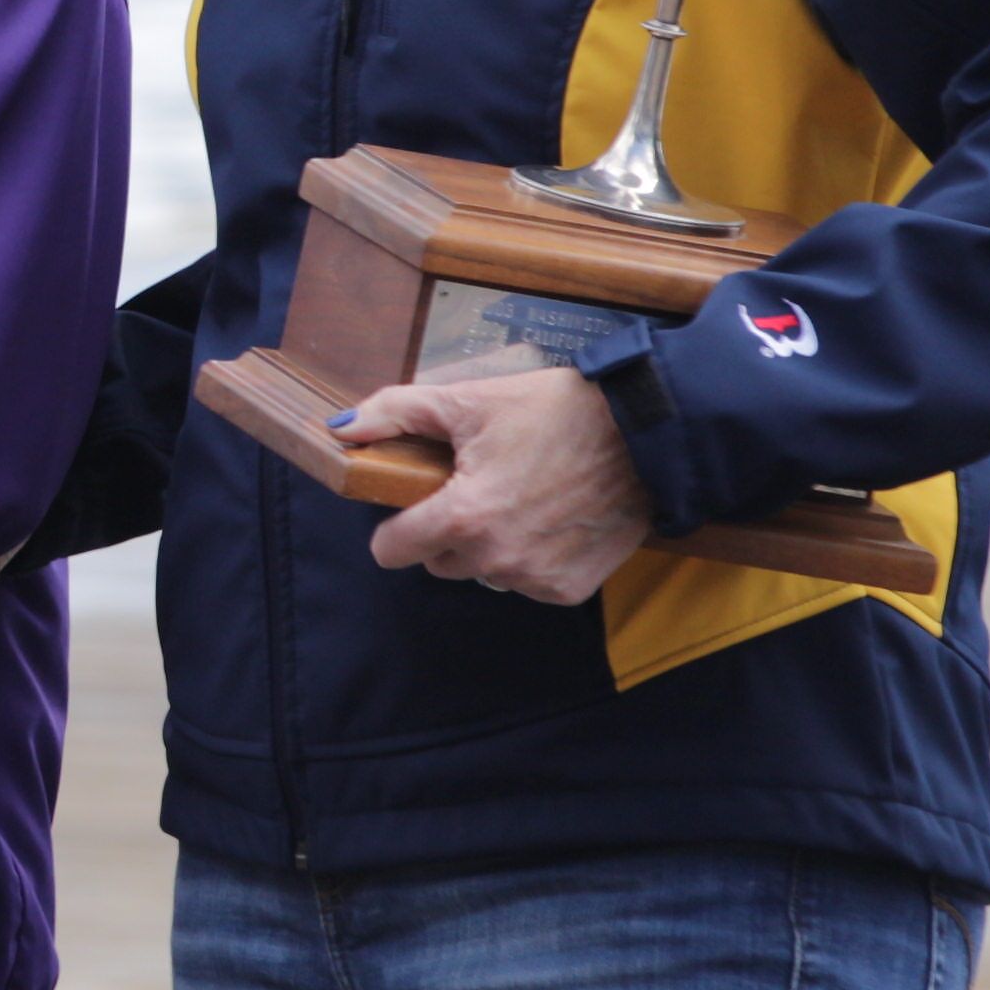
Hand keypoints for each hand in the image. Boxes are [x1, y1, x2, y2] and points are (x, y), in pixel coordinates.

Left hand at [344, 361, 655, 604]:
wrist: (646, 434)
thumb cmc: (556, 412)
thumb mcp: (469, 400)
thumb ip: (397, 412)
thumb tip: (343, 428)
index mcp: (462, 518)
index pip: (392, 550)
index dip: (395, 525)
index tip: (414, 503)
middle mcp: (495, 559)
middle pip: (439, 561)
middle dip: (447, 530)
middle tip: (479, 487)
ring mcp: (535, 579)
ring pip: (484, 573)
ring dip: (491, 546)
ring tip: (520, 497)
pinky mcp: (570, 589)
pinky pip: (528, 582)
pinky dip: (532, 558)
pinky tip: (552, 519)